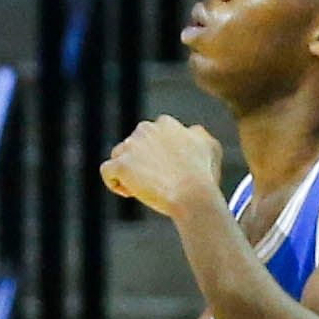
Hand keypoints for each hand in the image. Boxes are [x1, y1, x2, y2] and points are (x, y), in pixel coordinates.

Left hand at [99, 116, 230, 224]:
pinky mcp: (121, 165)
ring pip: (119, 155)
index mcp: (165, 123)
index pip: (151, 135)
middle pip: (134, 144)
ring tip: (143, 188)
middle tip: (156, 182)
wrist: (193, 195)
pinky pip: (107, 171)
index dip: (156, 153)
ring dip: (128, 171)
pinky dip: (114, 182)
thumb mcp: (210, 148)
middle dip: (141, 161)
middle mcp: (146, 129)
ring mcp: (131, 146)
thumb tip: (190, 130)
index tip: (165, 170)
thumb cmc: (204, 177)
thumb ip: (197, 135)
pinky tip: (129, 192)